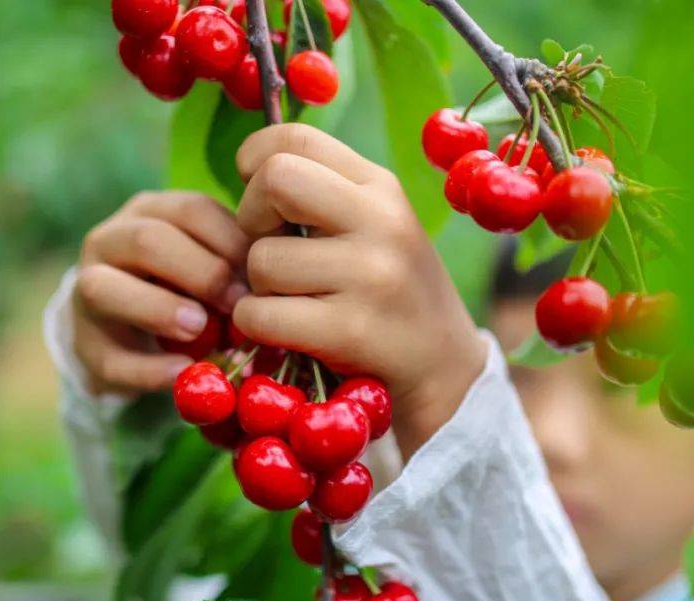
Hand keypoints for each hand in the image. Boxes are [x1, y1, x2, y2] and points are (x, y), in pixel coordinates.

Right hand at [75, 191, 249, 394]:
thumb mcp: (208, 263)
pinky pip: (111, 358)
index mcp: (148, 212)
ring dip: (158, 309)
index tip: (263, 277)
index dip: (231, 242)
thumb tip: (281, 279)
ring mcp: (86, 291)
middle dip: (200, 273)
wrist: (128, 332)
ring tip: (200, 330)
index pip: (191, 210)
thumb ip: (235, 262)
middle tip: (238, 306)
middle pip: (148, 241)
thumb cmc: (185, 288)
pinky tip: (184, 373)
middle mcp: (109, 241)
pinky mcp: (85, 346)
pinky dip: (150, 369)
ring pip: (105, 289)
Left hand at [231, 124, 486, 458]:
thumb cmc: (389, 293)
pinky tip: (286, 332)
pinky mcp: (351, 330)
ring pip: (261, 259)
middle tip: (270, 249)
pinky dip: (256, 325)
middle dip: (251, 217)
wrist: (444, 370)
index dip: (255, 159)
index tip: (260, 196)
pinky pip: (260, 314)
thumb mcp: (374, 227)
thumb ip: (324, 193)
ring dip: (257, 287)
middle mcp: (381, 221)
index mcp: (380, 187)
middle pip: (274, 180)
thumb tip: (249, 165)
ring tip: (292, 301)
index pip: (295, 137)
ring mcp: (370, 276)